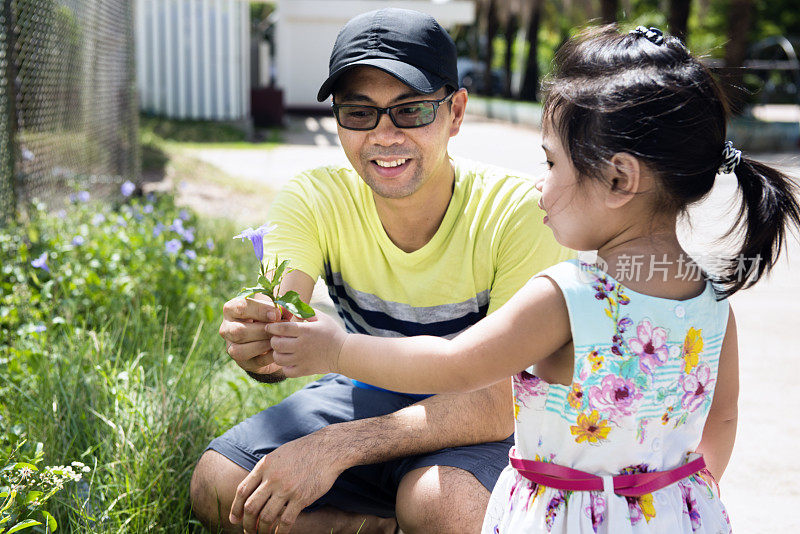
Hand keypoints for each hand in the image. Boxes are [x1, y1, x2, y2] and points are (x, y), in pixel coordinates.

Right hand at [219, 294, 293, 374]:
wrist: (269, 337)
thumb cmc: (269, 317)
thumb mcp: (272, 309)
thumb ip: (278, 308)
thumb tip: (287, 310)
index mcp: (231, 309)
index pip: (240, 308)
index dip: (259, 311)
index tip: (276, 314)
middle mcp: (226, 328)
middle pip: (238, 331)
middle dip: (262, 331)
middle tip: (278, 330)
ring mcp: (231, 347)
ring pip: (239, 350)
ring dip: (262, 345)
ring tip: (277, 339)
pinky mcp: (243, 362)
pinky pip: (253, 362)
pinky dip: (268, 356)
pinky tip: (278, 349)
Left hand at [229, 431, 346, 532]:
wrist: (327, 449)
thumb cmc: (303, 451)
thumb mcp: (278, 455)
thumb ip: (265, 470)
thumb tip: (253, 490)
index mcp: (264, 466)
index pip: (242, 491)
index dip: (235, 508)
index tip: (234, 519)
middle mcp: (272, 478)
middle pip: (251, 507)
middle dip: (247, 523)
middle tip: (249, 531)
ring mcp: (286, 489)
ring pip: (266, 517)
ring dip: (261, 530)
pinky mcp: (301, 498)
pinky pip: (285, 521)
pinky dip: (279, 532)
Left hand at [267, 313, 347, 376]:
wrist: (344, 353)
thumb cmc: (332, 332)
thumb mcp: (321, 317)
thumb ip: (305, 311)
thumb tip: (290, 308)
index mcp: (306, 331)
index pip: (281, 328)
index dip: (272, 327)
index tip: (270, 327)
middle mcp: (302, 346)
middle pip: (276, 344)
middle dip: (274, 340)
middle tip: (278, 338)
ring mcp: (302, 360)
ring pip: (278, 359)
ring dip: (278, 354)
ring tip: (283, 350)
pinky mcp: (305, 370)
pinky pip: (286, 371)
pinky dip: (285, 367)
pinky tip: (290, 361)